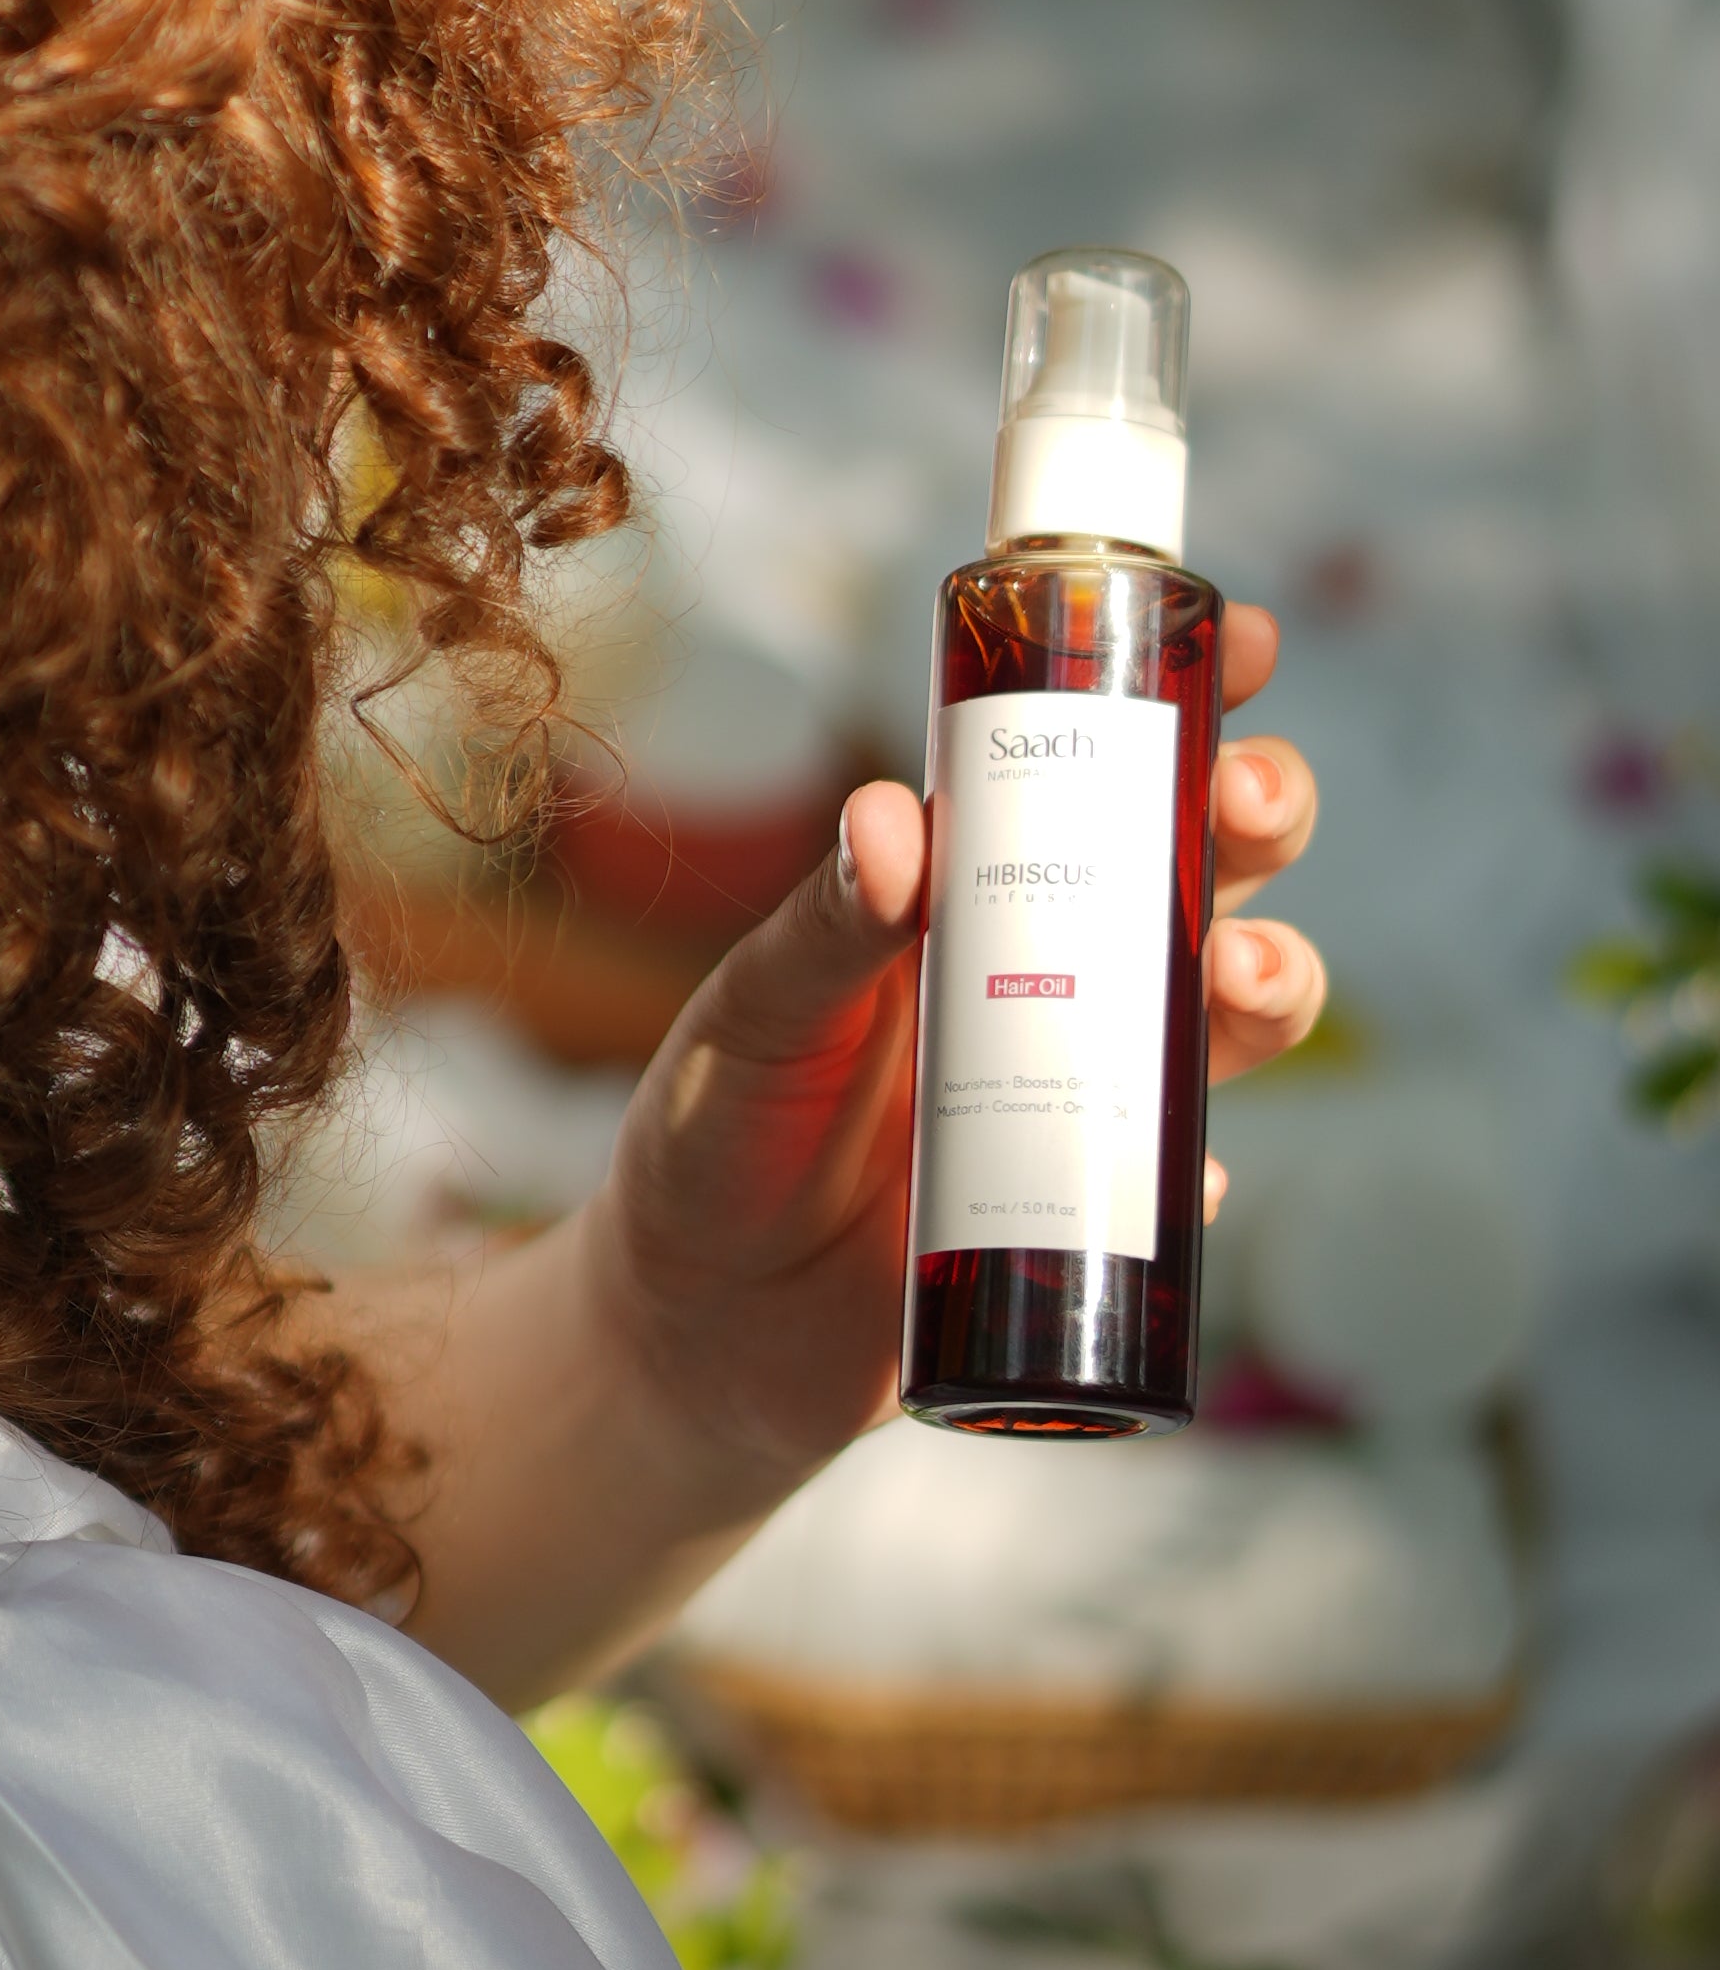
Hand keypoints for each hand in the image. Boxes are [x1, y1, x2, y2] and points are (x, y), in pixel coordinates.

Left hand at [590, 604, 1322, 1494]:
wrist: (694, 1332)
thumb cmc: (715, 1134)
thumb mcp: (750, 1018)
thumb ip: (820, 927)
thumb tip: (897, 820)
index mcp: (969, 890)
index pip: (1091, 766)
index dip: (1182, 696)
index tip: (1250, 637)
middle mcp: (1049, 975)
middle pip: (1199, 868)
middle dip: (1258, 818)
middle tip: (1247, 807)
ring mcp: (1082, 1093)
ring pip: (1223, 1011)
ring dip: (1273, 979)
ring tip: (1246, 976)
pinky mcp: (1087, 1213)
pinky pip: (1181, 1183)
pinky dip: (1199, 1172)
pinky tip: (1186, 1177)